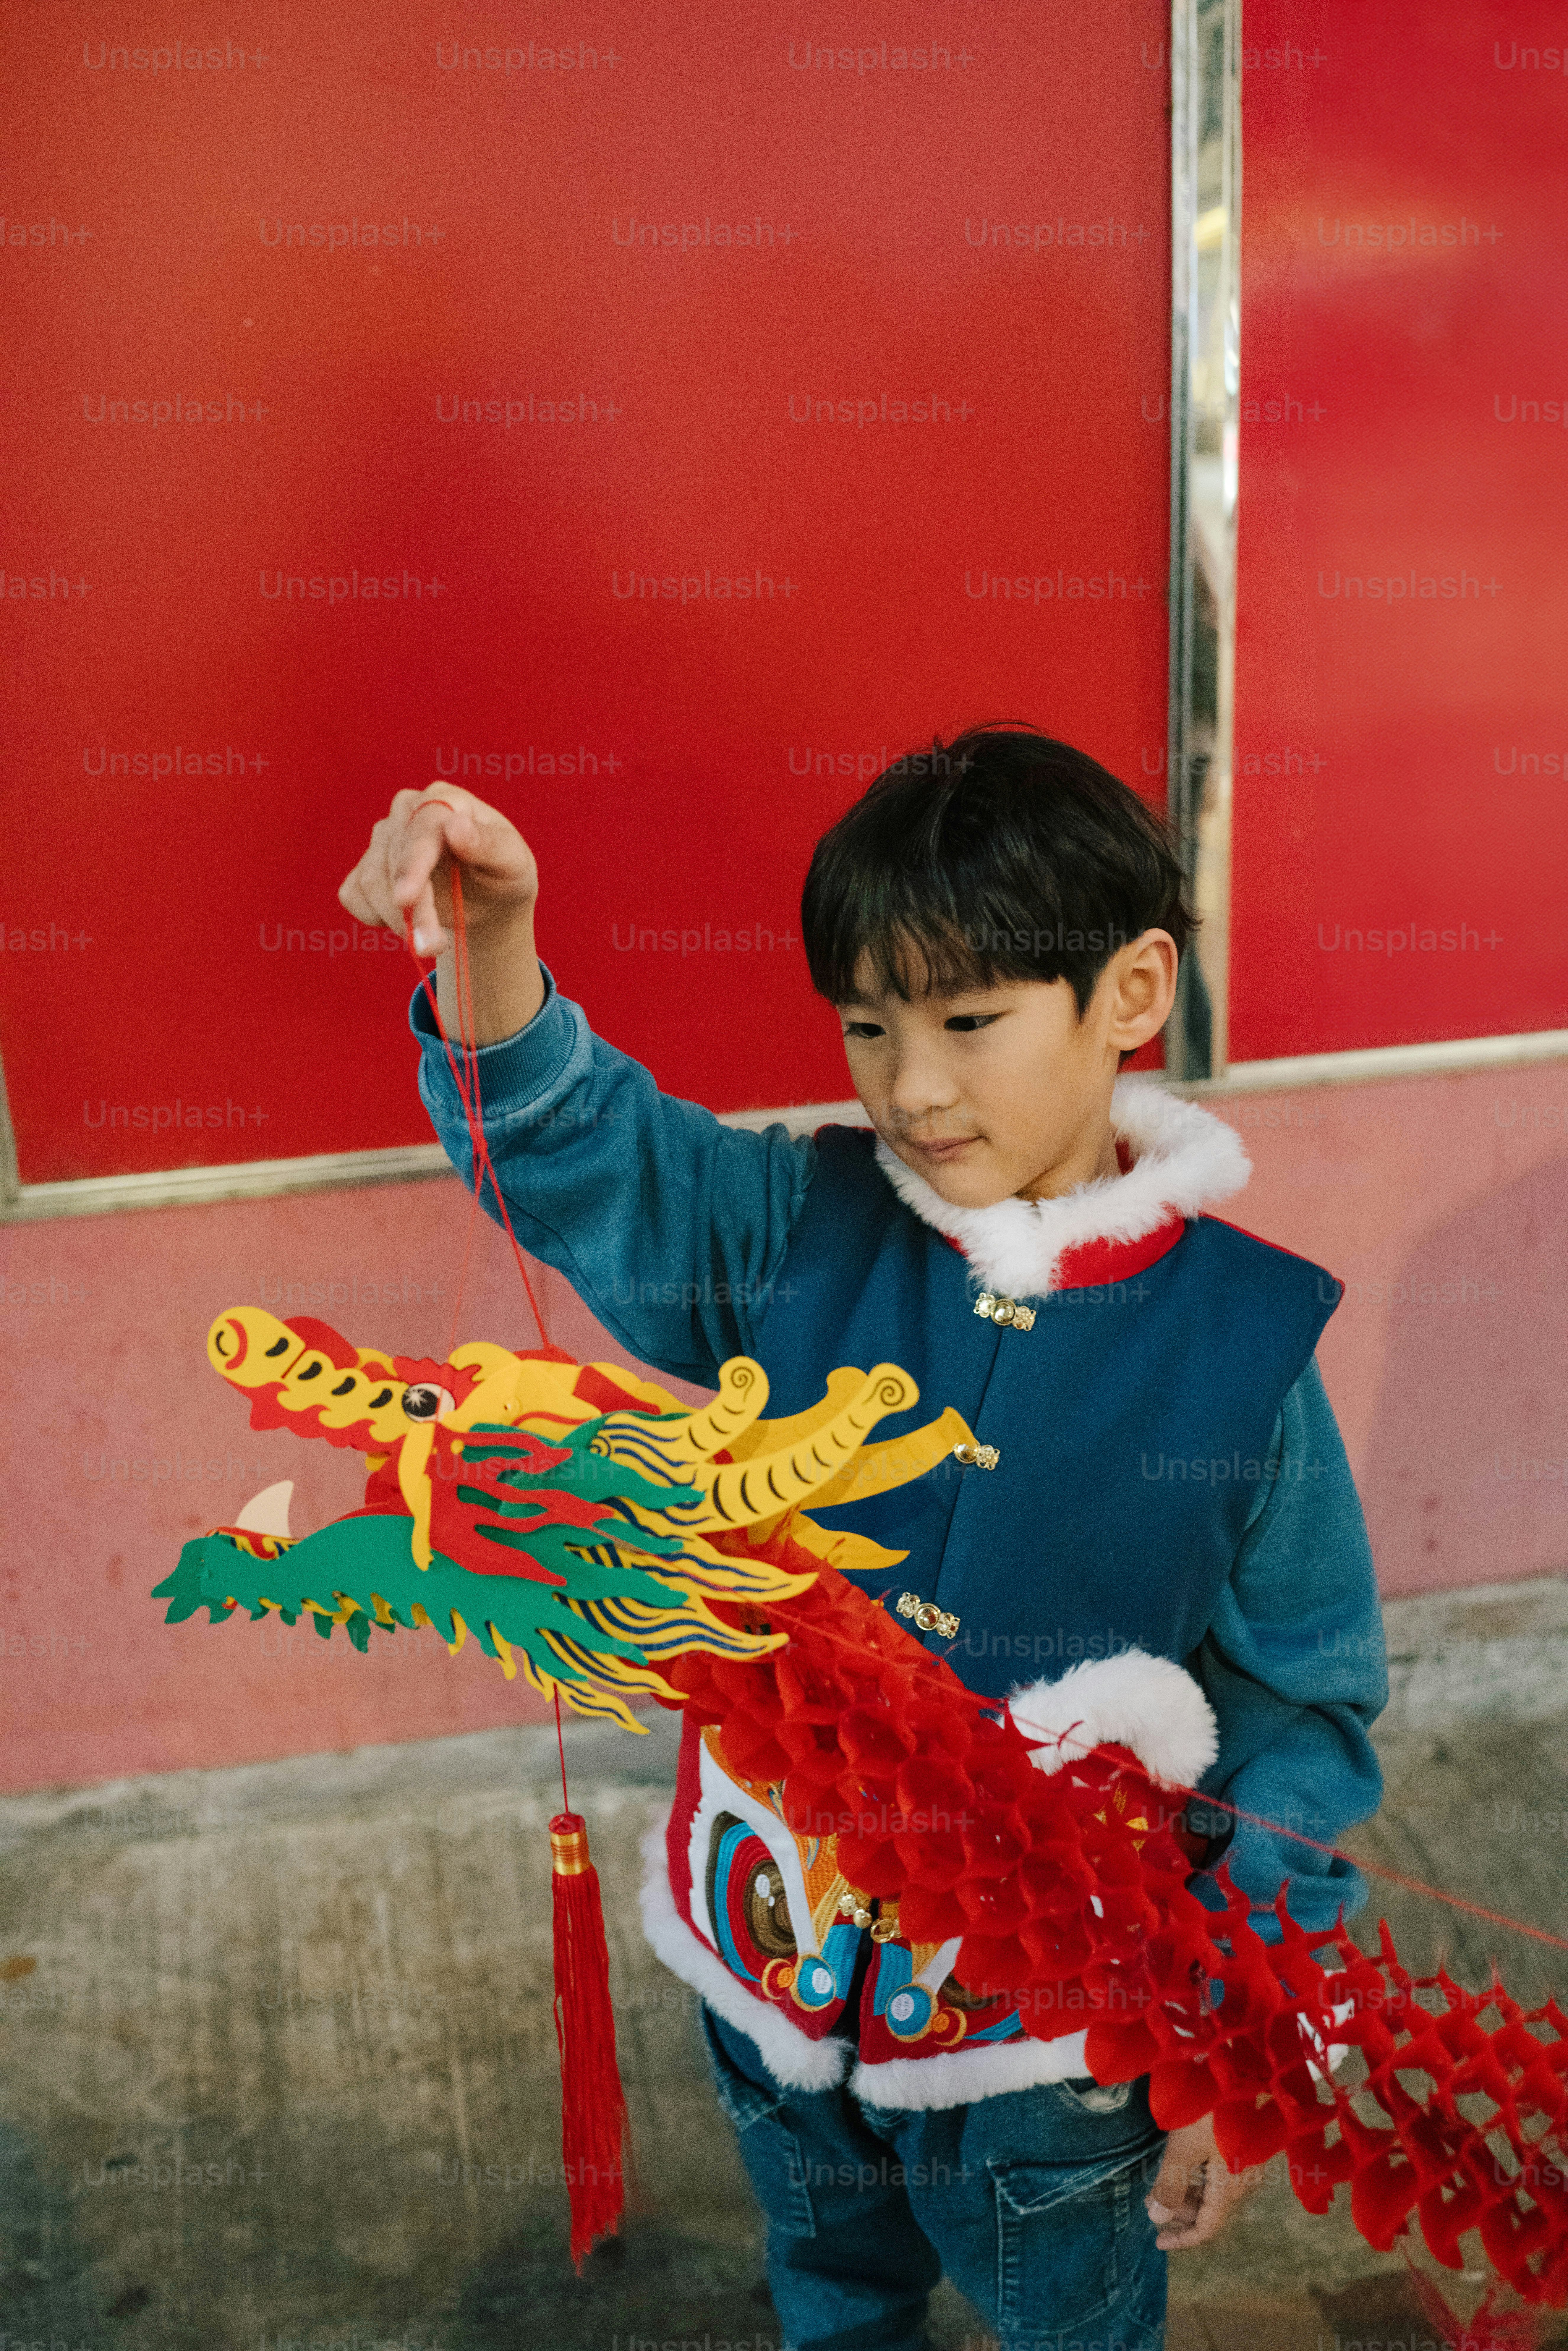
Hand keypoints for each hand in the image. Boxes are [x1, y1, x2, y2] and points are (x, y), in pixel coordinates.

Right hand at [339, 783, 543, 1042]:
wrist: (488, 898)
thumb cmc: (503, 874)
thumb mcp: (512, 862)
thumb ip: (490, 845)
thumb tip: (455, 825)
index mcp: (445, 800)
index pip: (422, 826)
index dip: (412, 864)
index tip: (406, 899)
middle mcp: (406, 812)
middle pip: (394, 860)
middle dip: (414, 909)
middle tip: (434, 946)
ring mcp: (382, 839)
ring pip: (370, 881)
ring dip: (398, 920)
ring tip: (434, 940)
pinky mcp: (365, 867)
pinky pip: (353, 895)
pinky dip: (376, 918)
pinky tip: (408, 923)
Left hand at [1144, 2115, 1260, 2250]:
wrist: (1251, 2069)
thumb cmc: (1213, 2107)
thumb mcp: (1184, 2145)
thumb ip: (1170, 2183)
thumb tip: (1157, 2217)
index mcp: (1231, 2189)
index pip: (1208, 2229)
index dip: (1182, 2239)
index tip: (1157, 2242)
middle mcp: (1245, 2182)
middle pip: (1213, 2211)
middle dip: (1182, 2213)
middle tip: (1151, 2203)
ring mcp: (1249, 2163)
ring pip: (1218, 2191)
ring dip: (1191, 2193)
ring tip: (1161, 2183)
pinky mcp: (1248, 2144)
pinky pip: (1223, 2173)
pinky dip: (1202, 2177)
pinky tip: (1184, 2164)